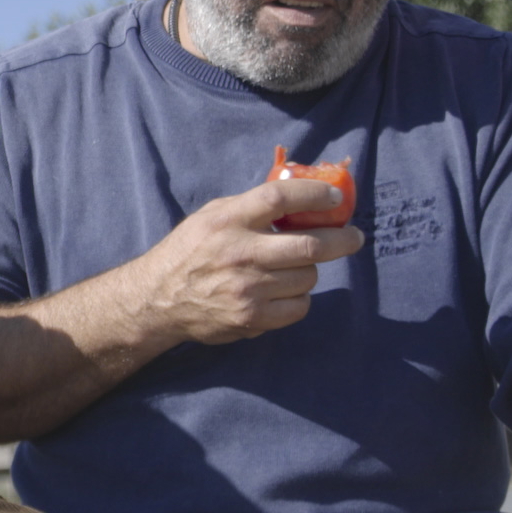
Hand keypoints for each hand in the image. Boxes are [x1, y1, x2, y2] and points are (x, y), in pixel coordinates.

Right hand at [131, 177, 365, 346]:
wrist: (158, 299)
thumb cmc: (189, 251)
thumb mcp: (211, 216)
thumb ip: (250, 206)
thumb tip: (301, 197)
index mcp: (228, 220)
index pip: (279, 198)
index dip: (314, 195)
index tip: (336, 197)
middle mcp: (239, 253)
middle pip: (309, 245)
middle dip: (342, 239)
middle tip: (353, 237)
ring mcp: (247, 288)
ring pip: (308, 277)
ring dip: (309, 270)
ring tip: (293, 268)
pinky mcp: (252, 317)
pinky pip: (299, 306)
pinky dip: (299, 298)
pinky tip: (282, 291)